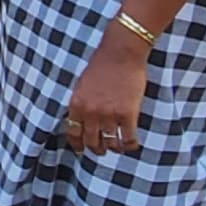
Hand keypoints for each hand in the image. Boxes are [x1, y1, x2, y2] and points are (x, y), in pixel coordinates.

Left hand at [64, 33, 150, 154]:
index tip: (81, 150)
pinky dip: (130, 146)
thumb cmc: (101, 65)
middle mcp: (90, 113)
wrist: (120, 53)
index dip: (77, 145)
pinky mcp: (128, 114)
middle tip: (101, 151)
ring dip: (113, 149)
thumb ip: (81, 104)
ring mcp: (109, 115)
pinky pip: (127, 139)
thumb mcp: (82, 85)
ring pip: (110, 143)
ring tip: (117, 148)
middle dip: (97, 150)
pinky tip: (131, 145)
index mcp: (76, 105)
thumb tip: (81, 121)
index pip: (73, 133)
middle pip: (91, 142)